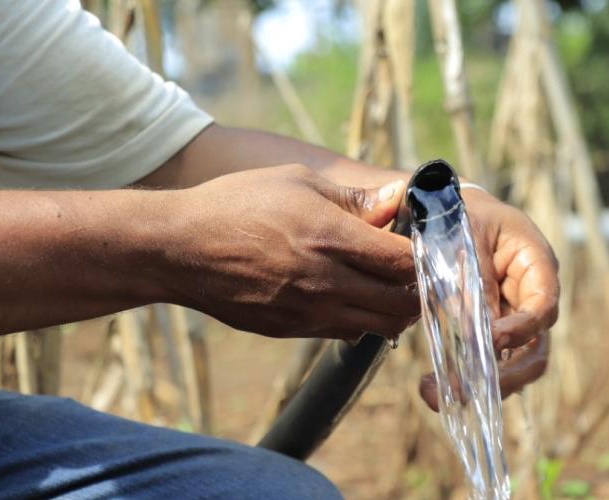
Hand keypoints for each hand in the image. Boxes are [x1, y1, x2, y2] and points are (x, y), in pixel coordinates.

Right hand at [164, 164, 418, 340]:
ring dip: (392, 311)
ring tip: (387, 288)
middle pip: (401, 304)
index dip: (426, 258)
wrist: (180, 248)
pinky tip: (349, 297)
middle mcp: (326, 282)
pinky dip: (359, 320)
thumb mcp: (298, 182)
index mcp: (332, 239)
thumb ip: (354, 198)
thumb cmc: (238, 203)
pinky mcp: (291, 330)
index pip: (405, 263)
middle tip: (415, 273)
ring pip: (378, 327)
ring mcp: (308, 313)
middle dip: (417, 290)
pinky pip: (344, 334)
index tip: (427, 247)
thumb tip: (396, 199)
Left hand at [419, 188, 558, 410]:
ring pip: (512, 366)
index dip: (521, 328)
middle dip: (503, 377)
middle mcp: (531, 297)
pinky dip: (464, 379)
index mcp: (536, 264)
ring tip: (431, 394)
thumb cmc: (461, 213)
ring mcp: (511, 318)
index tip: (491, 340)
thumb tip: (472, 330)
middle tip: (463, 391)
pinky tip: (431, 389)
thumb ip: (472, 279)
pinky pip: (486, 362)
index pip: (543, 306)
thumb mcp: (465, 235)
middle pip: (535, 351)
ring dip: (480, 388)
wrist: (446, 207)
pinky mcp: (489, 331)